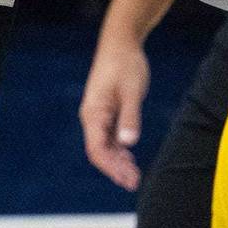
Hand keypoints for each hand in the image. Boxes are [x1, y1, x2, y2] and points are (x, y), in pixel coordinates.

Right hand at [79, 36, 149, 190]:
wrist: (120, 44)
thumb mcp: (132, 92)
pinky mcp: (108, 111)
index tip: (125, 179)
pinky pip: (110, 136)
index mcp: (94, 113)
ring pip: (105, 145)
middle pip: (100, 150)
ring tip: (134, 176)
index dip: (110, 167)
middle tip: (134, 183)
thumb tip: (128, 143)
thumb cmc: (125, 65)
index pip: (96, 148)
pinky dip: (120, 150)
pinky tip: (130, 159)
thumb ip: (130, 118)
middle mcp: (92, 117)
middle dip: (115, 169)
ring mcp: (99, 114)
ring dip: (118, 162)